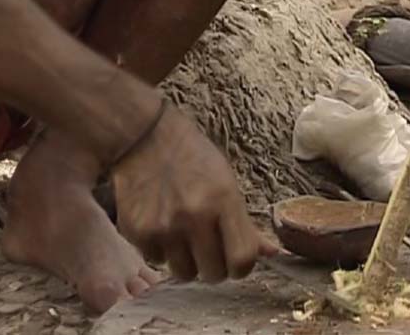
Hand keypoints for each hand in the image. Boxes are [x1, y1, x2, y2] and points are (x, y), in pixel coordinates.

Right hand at [111, 103, 277, 282]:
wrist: (146, 138)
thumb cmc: (194, 158)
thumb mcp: (228, 183)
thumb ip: (247, 223)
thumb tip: (273, 253)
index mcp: (224, 201)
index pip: (242, 258)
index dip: (242, 267)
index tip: (237, 262)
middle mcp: (194, 216)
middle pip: (214, 273)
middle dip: (216, 266)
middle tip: (211, 249)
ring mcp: (163, 226)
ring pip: (184, 273)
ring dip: (188, 262)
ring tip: (185, 237)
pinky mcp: (137, 231)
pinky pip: (156, 261)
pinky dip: (161, 251)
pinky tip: (162, 227)